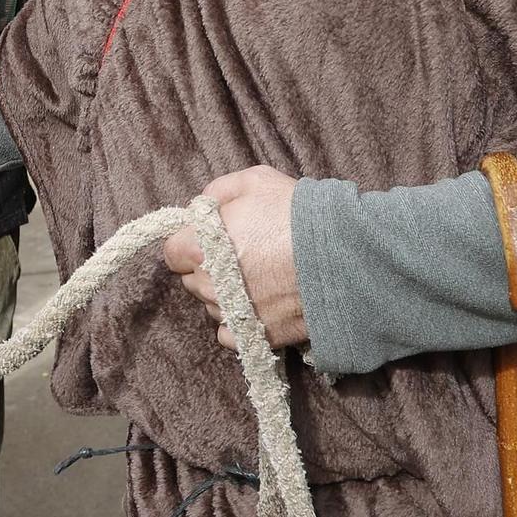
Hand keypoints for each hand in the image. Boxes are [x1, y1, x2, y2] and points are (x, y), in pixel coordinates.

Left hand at [162, 166, 308, 351]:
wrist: (343, 257)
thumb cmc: (297, 214)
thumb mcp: (254, 181)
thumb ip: (216, 192)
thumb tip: (201, 208)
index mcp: (200, 245)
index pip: (173, 252)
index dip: (191, 242)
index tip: (211, 238)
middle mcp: (208, 283)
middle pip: (192, 279)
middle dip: (209, 267)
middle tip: (244, 254)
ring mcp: (231, 312)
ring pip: (213, 305)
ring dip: (226, 293)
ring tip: (262, 276)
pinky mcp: (253, 335)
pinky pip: (230, 331)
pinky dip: (241, 320)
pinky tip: (262, 303)